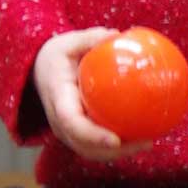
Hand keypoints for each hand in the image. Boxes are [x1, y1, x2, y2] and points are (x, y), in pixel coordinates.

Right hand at [33, 29, 151, 160]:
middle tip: (145, 142)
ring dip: (121, 153)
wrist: (39, 72)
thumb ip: (89, 39)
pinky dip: (119, 146)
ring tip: (148, 142)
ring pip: (92, 151)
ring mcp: (67, 132)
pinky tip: (143, 137)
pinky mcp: (77, 134)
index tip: (115, 139)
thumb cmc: (57, 56)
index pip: (72, 123)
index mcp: (57, 99)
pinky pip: (97, 146)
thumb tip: (118, 35)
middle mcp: (59, 121)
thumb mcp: (67, 43)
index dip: (92, 135)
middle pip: (85, 146)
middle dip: (114, 151)